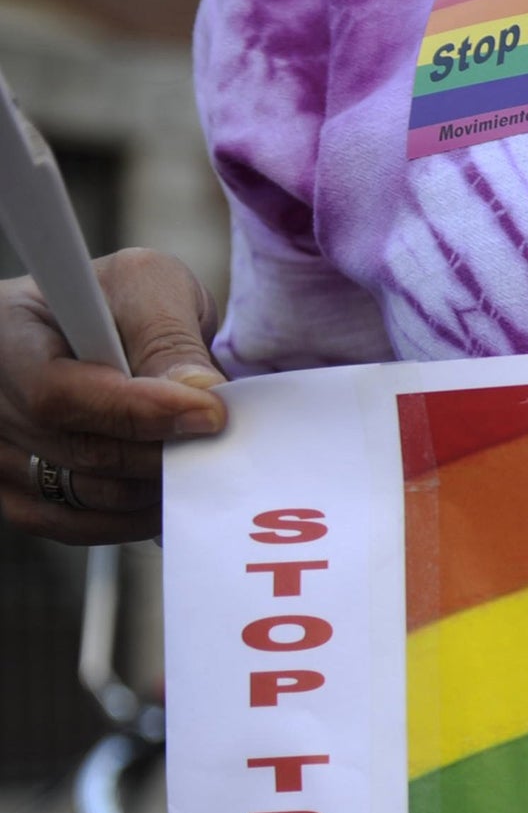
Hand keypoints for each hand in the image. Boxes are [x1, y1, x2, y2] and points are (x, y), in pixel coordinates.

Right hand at [0, 248, 225, 544]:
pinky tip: (166, 490)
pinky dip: (133, 516)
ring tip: (197, 459)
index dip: (136, 412)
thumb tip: (199, 395)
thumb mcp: (147, 288)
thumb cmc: (116, 303)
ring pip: (85, 494)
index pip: (56, 392)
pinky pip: (76, 524)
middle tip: (219, 444)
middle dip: (162, 452)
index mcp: (4, 332)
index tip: (209, 414)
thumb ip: (168, 337)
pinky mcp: (17, 492)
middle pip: (79, 451)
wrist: (99, 328)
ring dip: (154, 486)